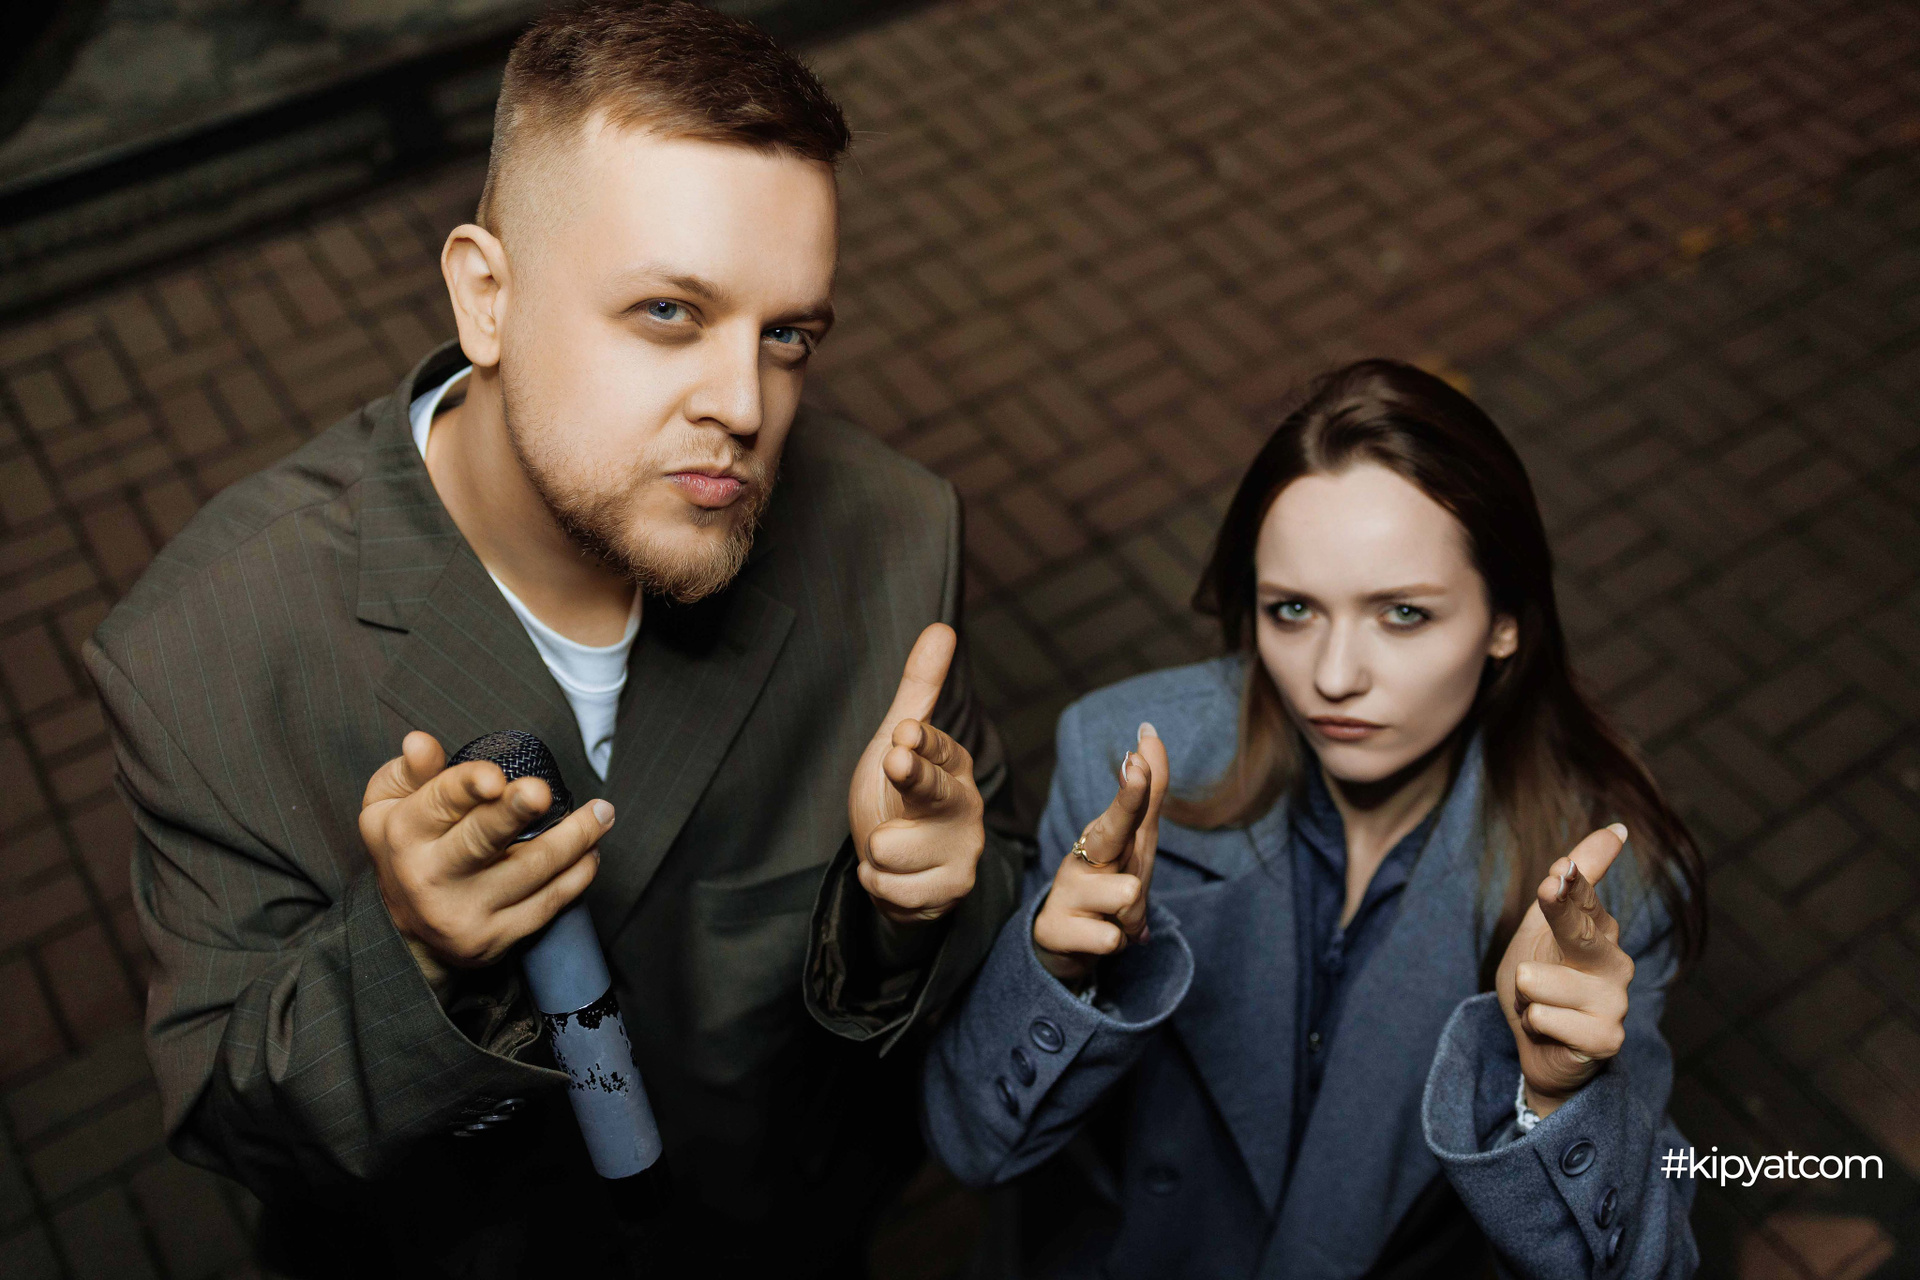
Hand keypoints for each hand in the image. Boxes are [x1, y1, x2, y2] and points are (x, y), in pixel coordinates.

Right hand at [359, 731, 613, 992]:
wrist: (406, 934)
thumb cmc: (407, 851)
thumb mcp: (388, 806)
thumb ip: (410, 771)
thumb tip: (420, 741)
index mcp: (406, 834)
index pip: (439, 802)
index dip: (468, 786)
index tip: (496, 777)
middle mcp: (432, 877)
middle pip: (481, 840)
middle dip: (514, 813)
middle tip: (543, 792)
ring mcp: (466, 912)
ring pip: (532, 870)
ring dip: (576, 837)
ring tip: (603, 812)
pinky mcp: (496, 939)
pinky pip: (549, 903)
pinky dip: (578, 874)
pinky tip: (591, 851)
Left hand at [848, 624, 985, 924]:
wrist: (907, 873)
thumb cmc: (901, 799)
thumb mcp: (898, 743)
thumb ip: (919, 690)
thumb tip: (941, 627)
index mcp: (952, 763)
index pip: (934, 747)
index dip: (918, 742)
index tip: (903, 732)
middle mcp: (965, 804)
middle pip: (932, 791)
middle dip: (912, 776)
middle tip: (895, 759)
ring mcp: (964, 849)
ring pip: (892, 847)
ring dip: (875, 853)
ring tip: (889, 848)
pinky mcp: (953, 889)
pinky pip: (891, 887)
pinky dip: (880, 884)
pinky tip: (895, 876)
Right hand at [1032, 723, 1169, 989]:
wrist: (1066, 942)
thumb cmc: (1107, 882)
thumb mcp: (1133, 842)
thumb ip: (1146, 793)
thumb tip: (1148, 731)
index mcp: (1104, 835)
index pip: (1126, 808)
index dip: (1134, 787)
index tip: (1137, 760)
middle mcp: (1082, 856)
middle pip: (1111, 831)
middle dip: (1127, 802)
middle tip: (1136, 771)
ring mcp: (1066, 891)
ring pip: (1129, 894)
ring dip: (1133, 916)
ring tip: (1114, 918)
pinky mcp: (1054, 929)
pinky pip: (1111, 939)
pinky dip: (1113, 943)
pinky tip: (1096, 937)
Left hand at [1495, 823, 1635, 1118]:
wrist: (1540, 1049)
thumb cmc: (1540, 982)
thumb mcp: (1541, 927)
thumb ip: (1571, 881)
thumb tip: (1619, 827)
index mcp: (1597, 929)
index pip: (1584, 895)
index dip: (1574, 878)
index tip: (1564, 864)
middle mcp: (1614, 961)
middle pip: (1579, 928)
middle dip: (1561, 907)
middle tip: (1549, 884)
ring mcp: (1615, 1000)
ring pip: (1538, 981)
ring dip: (1523, 994)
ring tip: (1537, 1004)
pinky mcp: (1608, 1038)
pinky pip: (1545, 1018)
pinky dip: (1534, 1022)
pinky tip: (1549, 1028)